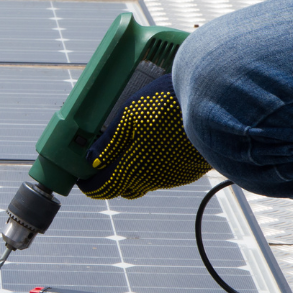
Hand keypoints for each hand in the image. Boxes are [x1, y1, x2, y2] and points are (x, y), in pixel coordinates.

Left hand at [78, 74, 210, 199]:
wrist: (210, 103)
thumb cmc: (165, 105)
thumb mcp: (128, 117)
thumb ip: (108, 142)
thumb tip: (91, 161)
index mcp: (132, 167)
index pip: (103, 187)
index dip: (89, 186)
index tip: (82, 180)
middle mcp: (151, 179)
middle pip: (122, 189)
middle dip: (109, 180)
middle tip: (103, 163)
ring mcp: (171, 178)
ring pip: (144, 184)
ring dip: (132, 174)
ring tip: (130, 151)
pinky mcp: (187, 173)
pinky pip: (163, 177)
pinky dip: (153, 168)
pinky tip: (156, 147)